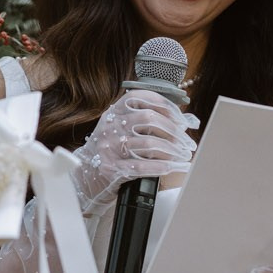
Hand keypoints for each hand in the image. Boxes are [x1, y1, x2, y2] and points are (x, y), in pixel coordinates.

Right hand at [71, 90, 196, 218]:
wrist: (85, 175)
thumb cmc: (111, 149)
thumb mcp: (121, 128)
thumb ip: (146, 122)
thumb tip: (184, 121)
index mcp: (115, 112)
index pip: (142, 97)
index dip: (166, 105)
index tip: (181, 119)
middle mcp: (111, 126)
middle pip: (149, 119)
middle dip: (174, 131)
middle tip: (187, 142)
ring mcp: (110, 147)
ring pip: (149, 143)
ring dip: (172, 150)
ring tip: (184, 156)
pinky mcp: (112, 169)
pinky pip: (142, 167)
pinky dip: (161, 167)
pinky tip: (172, 168)